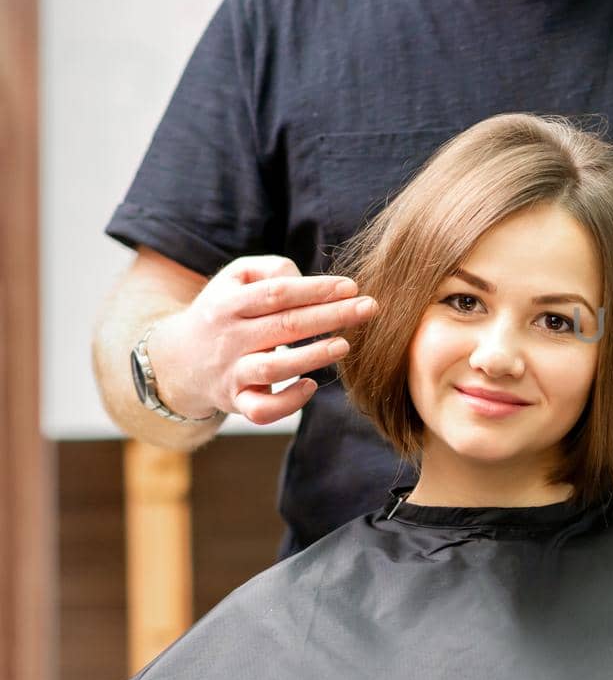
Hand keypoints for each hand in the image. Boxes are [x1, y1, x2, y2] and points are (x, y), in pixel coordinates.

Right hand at [144, 255, 377, 425]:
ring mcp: (231, 373)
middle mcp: (229, 339)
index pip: (276, 293)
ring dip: (312, 357)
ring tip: (345, 345)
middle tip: (369, 308)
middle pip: (284, 326)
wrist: (176, 360)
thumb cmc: (222, 311)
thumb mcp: (234, 279)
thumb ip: (270, 270)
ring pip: (274, 368)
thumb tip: (304, 278)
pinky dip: (289, 402)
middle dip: (331, 316)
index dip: (315, 289)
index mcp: (227, 304)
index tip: (351, 286)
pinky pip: (261, 410)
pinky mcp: (236, 402)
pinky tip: (311, 385)